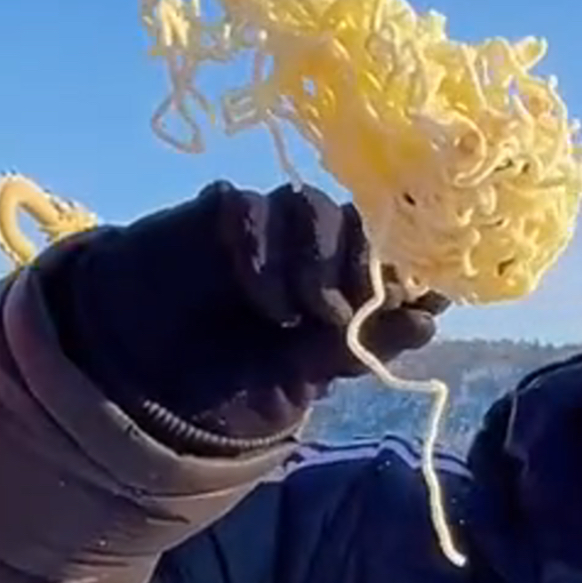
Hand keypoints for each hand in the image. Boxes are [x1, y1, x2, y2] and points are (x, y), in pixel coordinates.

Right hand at [224, 182, 450, 383]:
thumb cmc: (235, 373)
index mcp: (343, 280)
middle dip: (359, 266)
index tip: (411, 300)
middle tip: (335, 318)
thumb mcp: (309, 374)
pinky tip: (259, 297)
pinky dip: (263, 255)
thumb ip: (365, 347)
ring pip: (312, 205)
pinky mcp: (222, 213)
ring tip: (291, 315)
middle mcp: (311, 243)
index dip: (410, 269)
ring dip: (313, 261)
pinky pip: (253, 209)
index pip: (395, 251)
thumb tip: (430, 323)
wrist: (151, 377)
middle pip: (358, 220)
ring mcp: (268, 224)